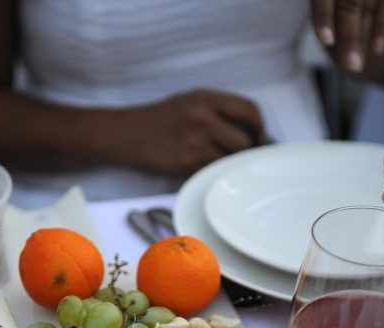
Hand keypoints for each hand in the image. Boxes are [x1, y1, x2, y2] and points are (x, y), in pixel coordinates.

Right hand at [115, 89, 264, 176]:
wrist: (124, 134)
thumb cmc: (158, 120)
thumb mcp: (189, 101)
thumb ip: (218, 111)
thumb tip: (251, 130)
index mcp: (206, 99)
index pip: (250, 110)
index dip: (259, 126)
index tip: (257, 135)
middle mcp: (203, 118)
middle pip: (246, 141)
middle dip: (246, 151)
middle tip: (238, 155)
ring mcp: (195, 142)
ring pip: (231, 160)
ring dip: (229, 165)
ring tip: (217, 161)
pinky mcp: (186, 164)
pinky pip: (213, 172)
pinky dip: (212, 174)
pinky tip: (202, 168)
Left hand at [311, 0, 383, 72]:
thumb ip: (320, 8)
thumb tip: (316, 38)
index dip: (323, 17)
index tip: (326, 41)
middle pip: (349, 5)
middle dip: (350, 37)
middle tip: (350, 67)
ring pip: (367, 8)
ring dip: (362, 39)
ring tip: (355, 67)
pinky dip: (381, 28)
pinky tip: (376, 51)